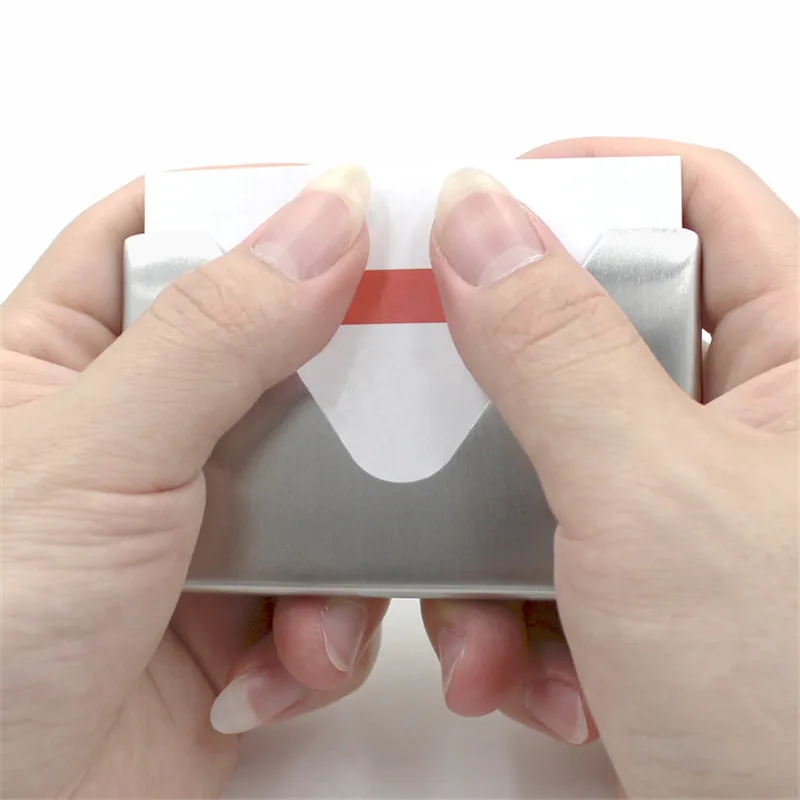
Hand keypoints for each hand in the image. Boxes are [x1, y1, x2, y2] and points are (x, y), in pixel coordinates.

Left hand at [2, 165, 388, 796]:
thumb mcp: (98, 458)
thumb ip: (217, 335)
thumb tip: (324, 221)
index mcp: (71, 360)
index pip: (164, 233)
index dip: (253, 204)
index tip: (347, 199)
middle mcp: (146, 430)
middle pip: (278, 347)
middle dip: (346, 379)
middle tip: (408, 379)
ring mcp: (208, 517)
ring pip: (330, 471)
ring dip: (350, 538)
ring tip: (315, 600)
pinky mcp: (255, 601)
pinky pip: (337, 579)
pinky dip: (330, 627)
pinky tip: (280, 667)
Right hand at [422, 140, 798, 797]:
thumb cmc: (796, 708)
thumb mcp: (653, 500)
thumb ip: (557, 351)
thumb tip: (479, 224)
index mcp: (799, 358)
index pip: (694, 199)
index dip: (586, 179)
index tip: (479, 200)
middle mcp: (740, 419)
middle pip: (586, 329)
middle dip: (494, 396)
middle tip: (427, 400)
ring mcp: (679, 501)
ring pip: (539, 453)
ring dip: (484, 538)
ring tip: (491, 622)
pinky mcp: (632, 573)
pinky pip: (534, 542)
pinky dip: (507, 608)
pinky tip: (531, 673)